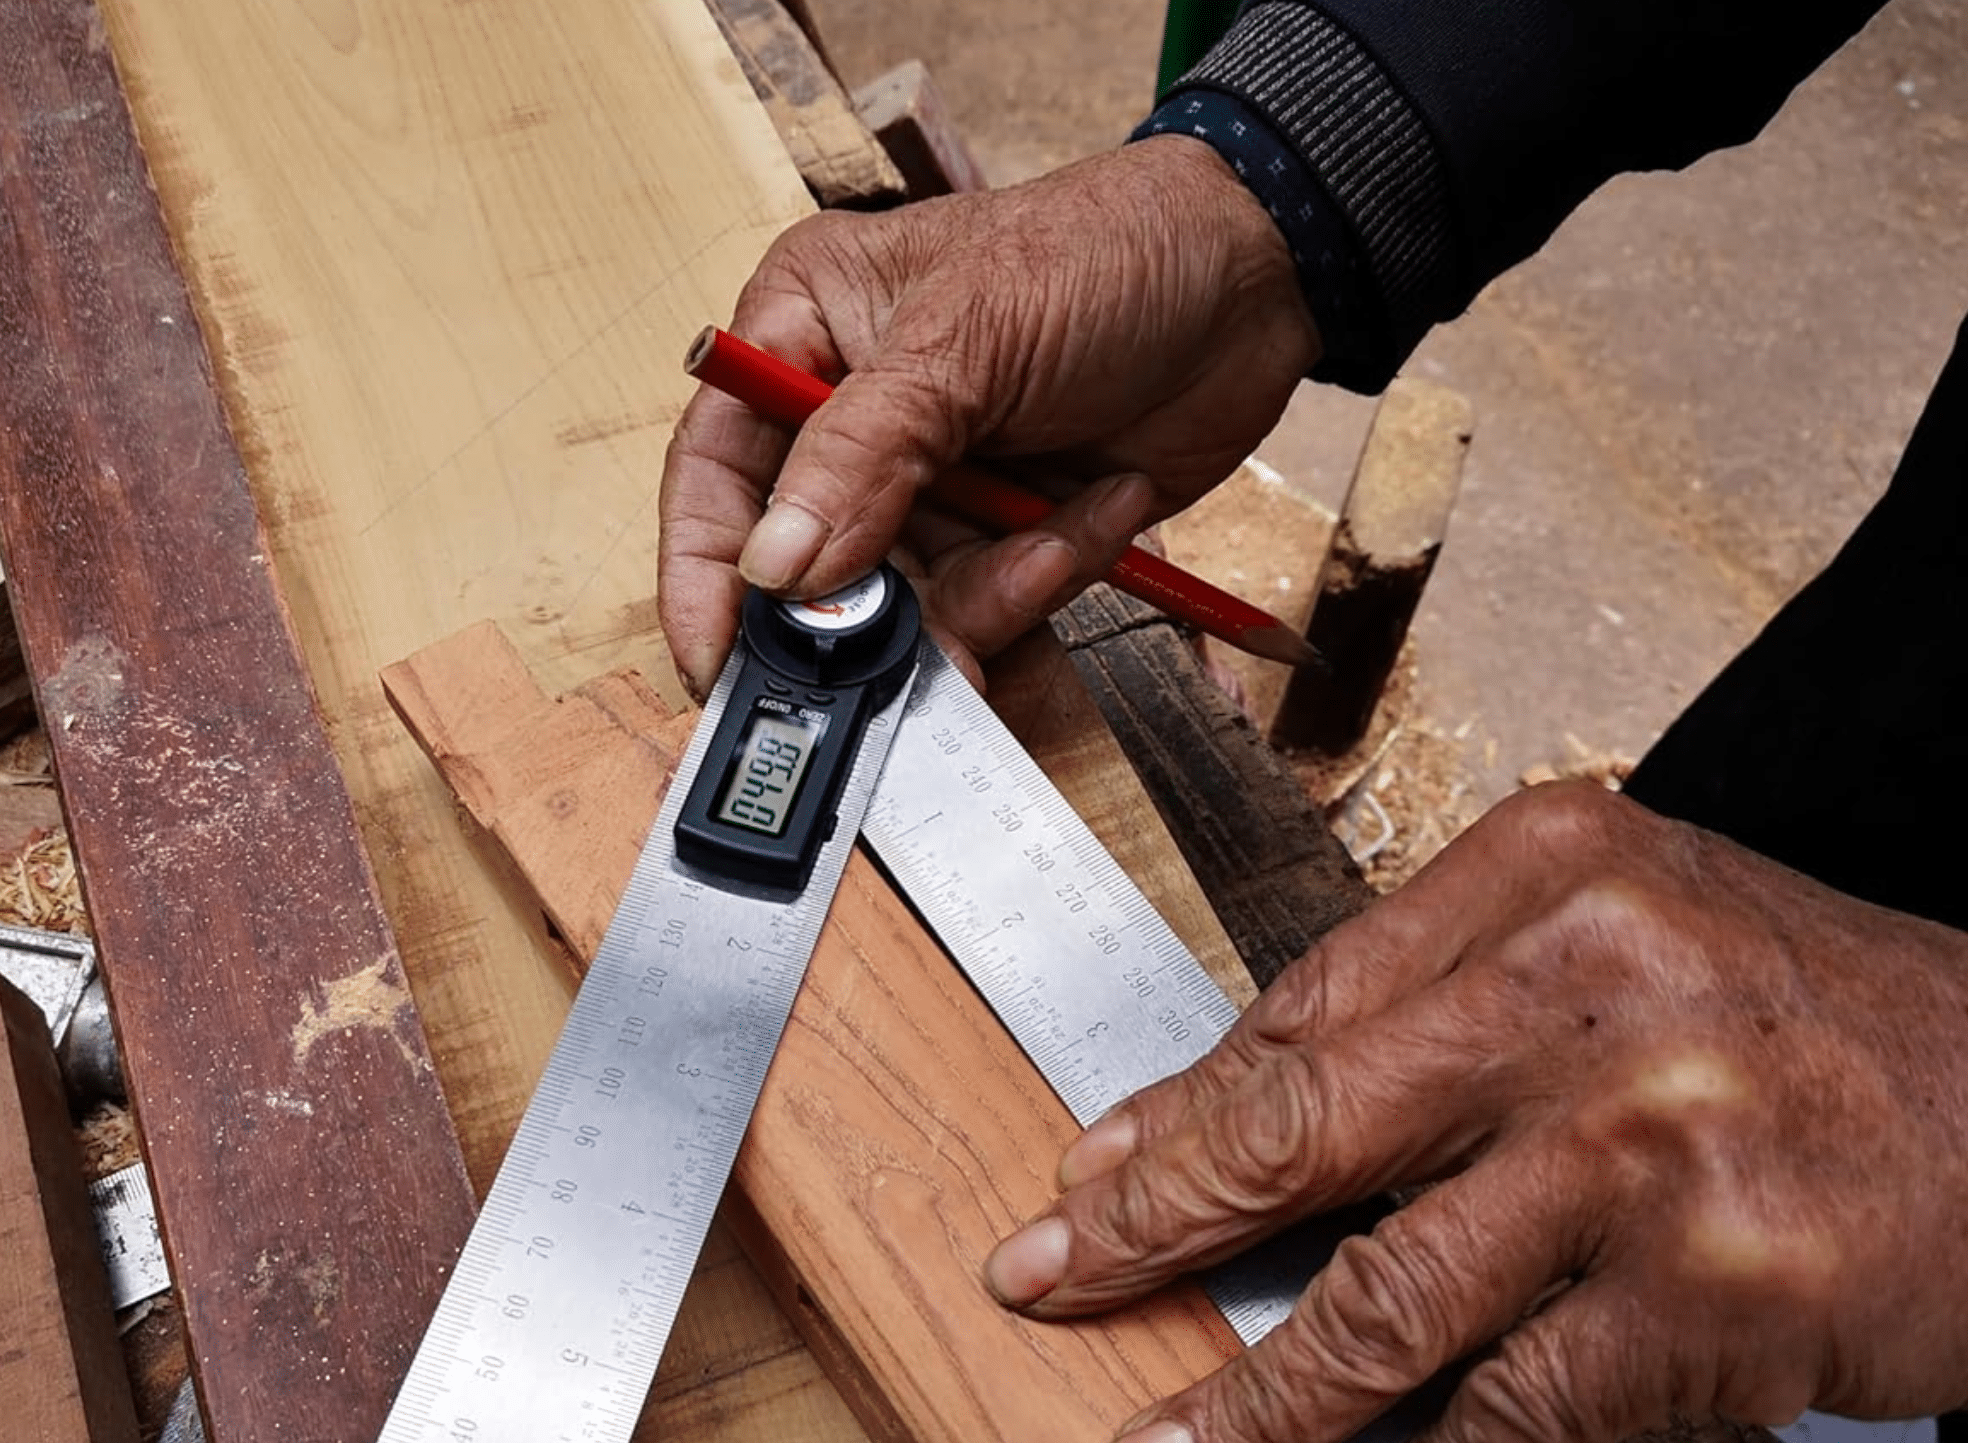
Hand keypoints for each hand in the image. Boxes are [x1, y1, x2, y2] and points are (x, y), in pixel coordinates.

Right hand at [659, 135, 1316, 692]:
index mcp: (803, 330)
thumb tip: (777, 571)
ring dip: (980, 598)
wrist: (1258, 282)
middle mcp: (850, 415)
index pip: (715, 471)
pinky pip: (988, 606)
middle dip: (864, 618)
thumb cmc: (1104, 254)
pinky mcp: (1001, 531)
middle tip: (906, 659)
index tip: (718, 662)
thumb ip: (861, 457)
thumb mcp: (966, 340)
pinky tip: (1099, 509)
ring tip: (1047, 543)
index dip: (709, 574)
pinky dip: (1043, 580)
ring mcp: (927, 482)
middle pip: (806, 565)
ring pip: (902, 605)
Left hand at [980, 782, 1967, 1442]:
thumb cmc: (1821, 1028)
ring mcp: (1640, 1147)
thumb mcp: (1630, 942)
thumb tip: (1238, 1116)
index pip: (1303, 1008)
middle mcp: (1581, 994)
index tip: (1087, 1175)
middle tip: (1045, 1288)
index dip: (1175, 1113)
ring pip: (1384, 1297)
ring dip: (1253, 1407)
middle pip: (1302, 1128)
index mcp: (1545, 877)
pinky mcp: (1703, 1294)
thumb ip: (1444, 1007)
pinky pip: (1512, 1416)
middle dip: (1147, 1232)